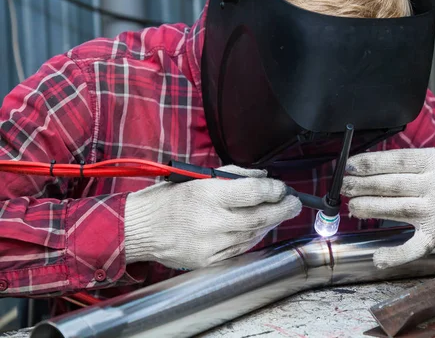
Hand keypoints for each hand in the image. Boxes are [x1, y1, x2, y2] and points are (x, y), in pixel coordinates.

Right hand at [124, 165, 300, 269]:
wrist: (141, 228)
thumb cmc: (168, 199)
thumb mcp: (197, 177)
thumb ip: (233, 175)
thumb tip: (261, 176)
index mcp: (207, 195)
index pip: (254, 193)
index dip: (274, 190)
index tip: (282, 188)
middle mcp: (211, 221)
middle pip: (260, 217)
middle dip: (283, 209)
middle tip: (293, 203)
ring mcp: (211, 244)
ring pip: (253, 235)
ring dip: (270, 224)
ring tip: (277, 214)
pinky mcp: (209, 260)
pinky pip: (240, 249)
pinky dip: (253, 238)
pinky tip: (257, 229)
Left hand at [342, 147, 434, 268]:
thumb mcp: (433, 157)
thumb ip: (403, 162)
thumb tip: (362, 169)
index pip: (396, 161)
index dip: (368, 164)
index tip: (349, 166)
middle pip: (392, 185)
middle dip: (362, 185)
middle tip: (343, 186)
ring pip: (397, 210)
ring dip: (369, 208)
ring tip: (352, 205)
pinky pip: (415, 247)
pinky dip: (396, 255)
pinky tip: (378, 257)